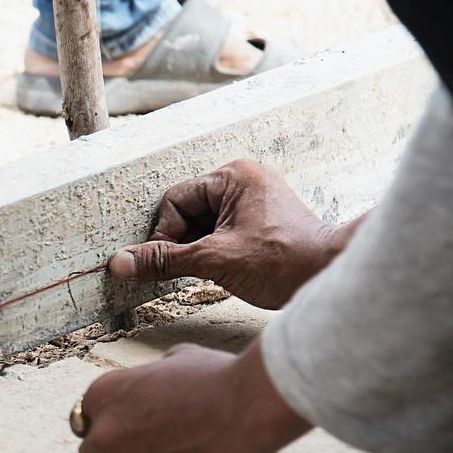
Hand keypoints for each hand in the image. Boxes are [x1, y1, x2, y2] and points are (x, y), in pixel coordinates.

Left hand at [76, 339, 308, 452]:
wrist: (251, 408)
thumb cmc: (217, 377)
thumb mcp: (176, 359)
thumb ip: (151, 375)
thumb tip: (155, 377)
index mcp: (102, 395)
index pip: (84, 420)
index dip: (106, 424)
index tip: (124, 427)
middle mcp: (107, 434)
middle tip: (144, 447)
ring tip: (184, 450)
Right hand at [107, 159, 356, 308]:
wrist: (331, 276)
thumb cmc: (284, 262)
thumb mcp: (214, 260)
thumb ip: (164, 260)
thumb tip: (120, 263)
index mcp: (233, 176)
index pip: (175, 201)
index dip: (165, 235)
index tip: (166, 263)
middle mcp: (243, 180)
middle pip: (187, 211)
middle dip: (182, 242)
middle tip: (191, 267)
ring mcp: (253, 200)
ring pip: (202, 224)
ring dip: (197, 249)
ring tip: (214, 269)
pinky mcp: (259, 220)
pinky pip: (219, 231)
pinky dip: (212, 251)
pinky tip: (223, 268)